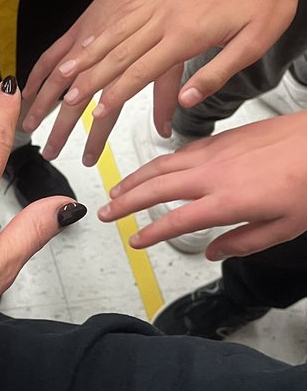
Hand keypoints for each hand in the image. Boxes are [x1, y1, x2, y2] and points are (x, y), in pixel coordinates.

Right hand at [24, 0, 303, 164]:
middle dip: (91, 78)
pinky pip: (125, 14)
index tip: (96, 112)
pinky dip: (104, 31)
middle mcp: (167, 15)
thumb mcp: (254, 44)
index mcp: (188, 33)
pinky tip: (92, 41)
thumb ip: (216, 74)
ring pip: (115, 32)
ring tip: (66, 72)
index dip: (116, 94)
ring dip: (89, 54)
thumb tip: (187, 102)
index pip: (142, 71)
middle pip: (119, 53)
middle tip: (68, 98)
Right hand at [99, 112, 306, 258]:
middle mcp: (214, 174)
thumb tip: (213, 252)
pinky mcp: (222, 139)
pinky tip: (155, 169)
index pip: (176, 221)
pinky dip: (159, 163)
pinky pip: (180, 151)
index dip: (150, 233)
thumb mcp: (285, 227)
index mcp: (227, 201)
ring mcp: (215, 152)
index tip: (135, 242)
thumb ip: (244, 242)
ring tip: (117, 190)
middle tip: (105, 213)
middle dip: (125, 202)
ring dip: (135, 178)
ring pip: (162, 165)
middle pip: (156, 188)